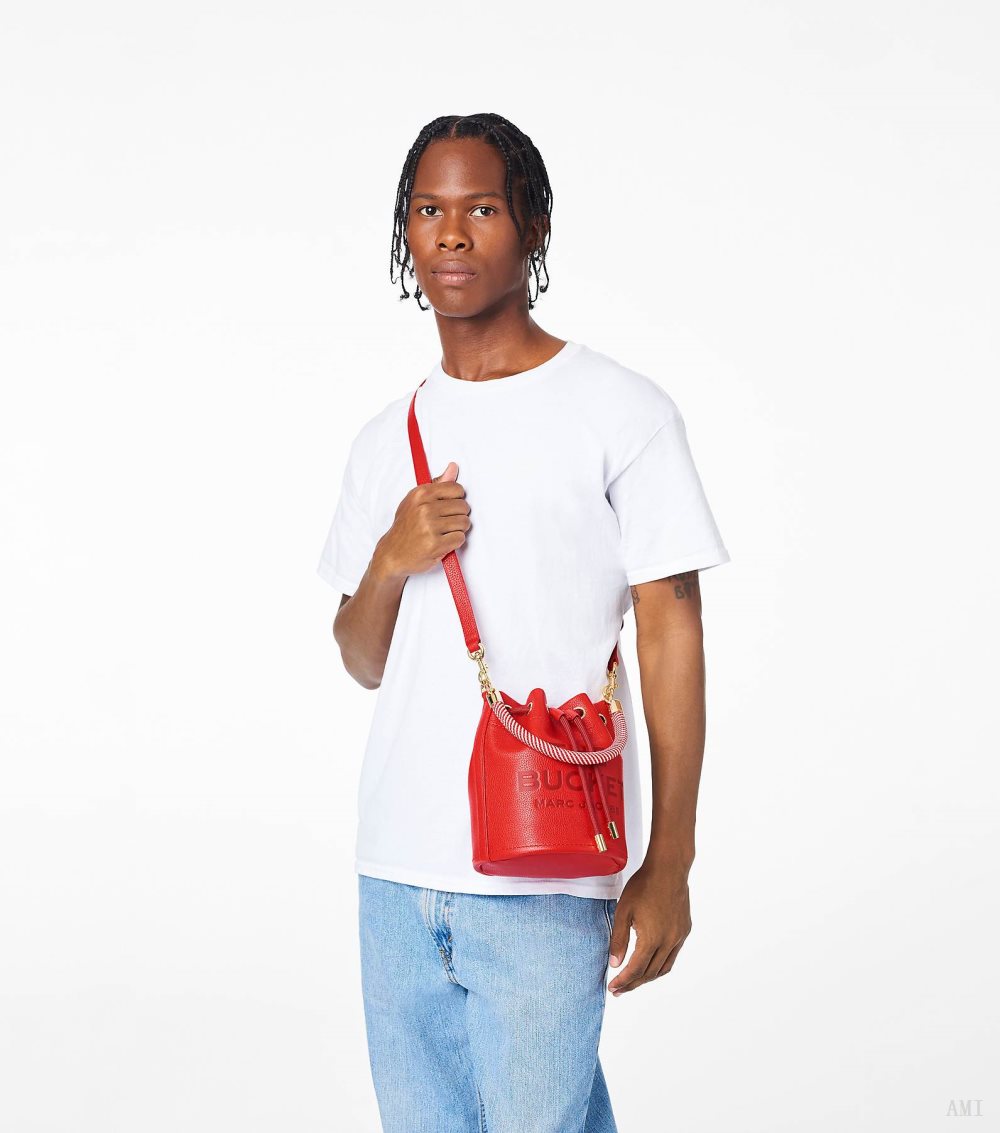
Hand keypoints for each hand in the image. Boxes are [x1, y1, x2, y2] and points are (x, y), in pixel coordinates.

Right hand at [374, 462, 470, 580]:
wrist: (392, 553)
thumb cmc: (406, 526)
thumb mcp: (416, 501)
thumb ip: (437, 484)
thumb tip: (454, 467)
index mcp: (421, 494)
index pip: (456, 489)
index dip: (457, 499)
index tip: (449, 505)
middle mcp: (425, 509)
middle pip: (463, 506)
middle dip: (459, 515)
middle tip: (447, 522)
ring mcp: (430, 527)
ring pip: (464, 523)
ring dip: (458, 529)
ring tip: (445, 532)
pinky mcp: (435, 545)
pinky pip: (460, 538)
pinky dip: (455, 542)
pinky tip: (443, 541)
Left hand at [606, 862, 692, 996]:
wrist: (668, 869)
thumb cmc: (643, 886)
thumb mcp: (623, 911)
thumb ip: (619, 940)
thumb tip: (615, 964)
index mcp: (652, 939)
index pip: (636, 969)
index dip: (624, 981)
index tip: (613, 988)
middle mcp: (668, 942)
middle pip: (650, 973)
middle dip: (634, 983)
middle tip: (620, 990)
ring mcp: (679, 937)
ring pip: (664, 967)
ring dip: (648, 977)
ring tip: (634, 981)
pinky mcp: (684, 930)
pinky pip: (673, 955)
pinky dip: (660, 964)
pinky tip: (651, 962)